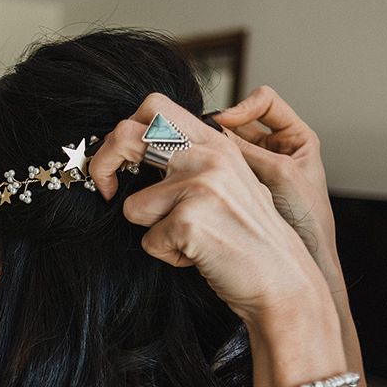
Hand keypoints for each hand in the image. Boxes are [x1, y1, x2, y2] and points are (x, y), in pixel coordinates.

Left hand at [89, 93, 327, 323]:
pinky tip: (199, 256)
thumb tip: (138, 147)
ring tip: (192, 239)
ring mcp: (199, 186)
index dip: (126, 131)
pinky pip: (149, 242)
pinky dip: (169, 255)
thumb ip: (192, 159)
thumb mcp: (227, 182)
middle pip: (127, 135)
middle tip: (105, 189)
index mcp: (214, 142)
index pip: (154, 107)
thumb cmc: (248, 236)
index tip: (122, 161)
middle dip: (103, 163)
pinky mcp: (188, 221)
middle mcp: (207, 156)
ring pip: (133, 207)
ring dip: (155, 231)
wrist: (282, 279)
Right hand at [213, 86, 340, 284]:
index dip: (243, 107)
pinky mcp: (240, 190)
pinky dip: (210, 173)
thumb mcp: (280, 174)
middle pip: (240, 124)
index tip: (225, 123)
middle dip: (221, 132)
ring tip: (199, 162)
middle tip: (201, 142)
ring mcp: (257, 170)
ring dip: (213, 154)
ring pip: (226, 149)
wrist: (305, 258)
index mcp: (295, 137)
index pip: (264, 102)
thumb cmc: (307, 219)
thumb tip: (214, 130)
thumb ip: (248, 150)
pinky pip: (221, 173)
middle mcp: (274, 150)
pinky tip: (202, 181)